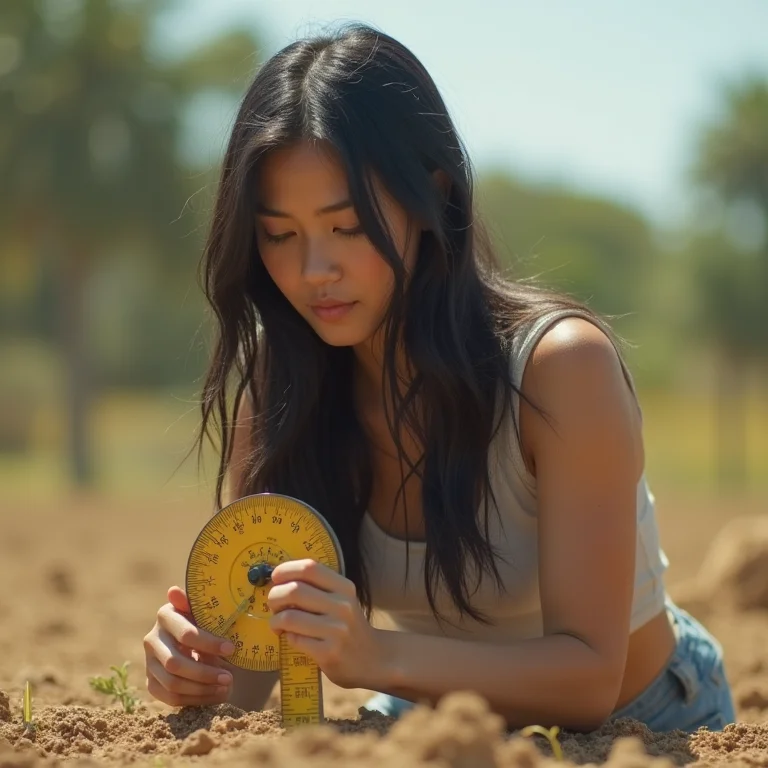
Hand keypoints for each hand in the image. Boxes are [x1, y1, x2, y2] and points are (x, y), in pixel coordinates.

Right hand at [143, 586, 235, 706]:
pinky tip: (215, 694)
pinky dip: (195, 699)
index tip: (231, 649)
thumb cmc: (204, 619)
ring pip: (172, 683)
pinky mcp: (151, 682)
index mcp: (165, 616)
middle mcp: (152, 639)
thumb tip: (173, 591)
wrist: (195, 637)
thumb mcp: (204, 610)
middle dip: (205, 673)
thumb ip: (194, 605)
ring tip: (226, 686)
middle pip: (175, 664)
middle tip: (229, 677)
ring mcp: (149, 662)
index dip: (209, 644)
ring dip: (202, 688)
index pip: (186, 634)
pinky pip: (170, 698)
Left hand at [267, 559, 388, 689]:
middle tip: (274, 604)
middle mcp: (342, 605)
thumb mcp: (341, 600)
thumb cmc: (348, 626)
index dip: (286, 569)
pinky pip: (294, 639)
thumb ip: (317, 588)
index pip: (309, 567)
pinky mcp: (328, 652)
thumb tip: (278, 579)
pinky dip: (287, 637)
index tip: (276, 577)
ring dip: (276, 620)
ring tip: (279, 624)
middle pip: (294, 590)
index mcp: (344, 587)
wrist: (373, 659)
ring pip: (289, 617)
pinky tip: (292, 638)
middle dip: (274, 596)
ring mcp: (336, 630)